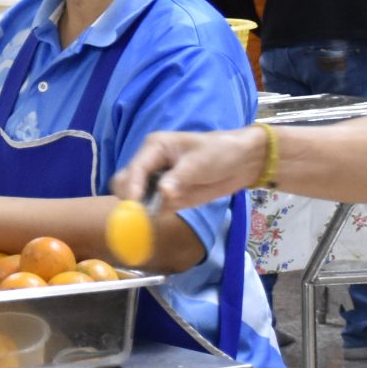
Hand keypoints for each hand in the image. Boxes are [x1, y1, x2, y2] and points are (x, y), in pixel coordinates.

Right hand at [111, 126, 268, 215]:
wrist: (241, 162)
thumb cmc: (220, 152)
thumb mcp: (200, 163)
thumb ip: (179, 178)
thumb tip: (162, 193)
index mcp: (155, 147)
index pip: (135, 168)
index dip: (132, 186)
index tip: (134, 204)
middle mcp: (151, 163)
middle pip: (125, 181)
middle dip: (129, 197)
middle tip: (140, 213)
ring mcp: (157, 181)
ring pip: (134, 197)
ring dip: (137, 208)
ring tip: (149, 217)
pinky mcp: (166, 196)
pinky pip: (150, 207)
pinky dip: (148, 215)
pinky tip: (155, 219)